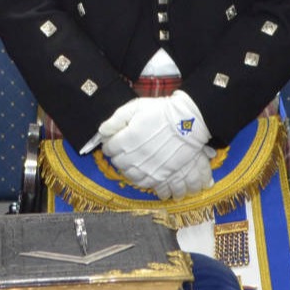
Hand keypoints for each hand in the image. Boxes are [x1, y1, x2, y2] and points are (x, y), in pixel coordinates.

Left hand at [99, 91, 213, 199]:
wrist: (188, 122)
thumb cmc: (161, 112)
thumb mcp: (136, 107)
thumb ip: (116, 119)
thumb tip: (102, 131)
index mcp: (126, 139)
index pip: (108, 148)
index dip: (110, 142)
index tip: (115, 139)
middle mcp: (134, 156)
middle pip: (116, 162)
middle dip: (117, 154)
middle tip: (124, 148)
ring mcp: (147, 168)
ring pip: (127, 174)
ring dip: (126, 167)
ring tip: (132, 159)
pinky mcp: (159, 175)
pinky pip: (142, 182)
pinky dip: (138, 178)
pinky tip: (141, 169)